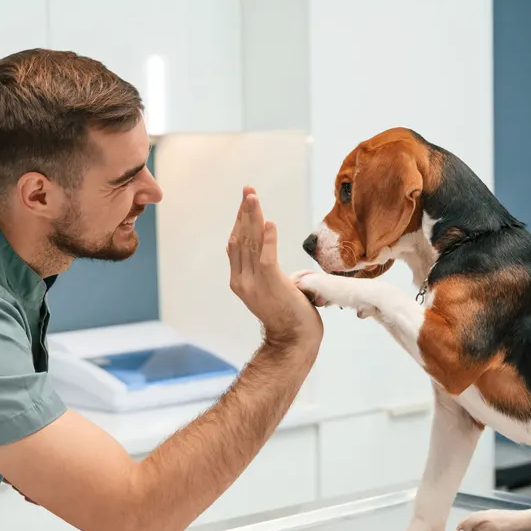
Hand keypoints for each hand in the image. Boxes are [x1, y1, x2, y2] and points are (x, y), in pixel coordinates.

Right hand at [227, 186, 323, 350]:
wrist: (294, 340)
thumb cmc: (288, 315)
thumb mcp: (270, 289)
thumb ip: (264, 270)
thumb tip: (265, 250)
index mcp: (239, 280)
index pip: (236, 244)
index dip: (240, 221)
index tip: (246, 202)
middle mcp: (241, 280)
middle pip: (240, 239)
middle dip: (244, 212)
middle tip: (247, 190)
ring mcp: (253, 283)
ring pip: (251, 243)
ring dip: (253, 218)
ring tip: (253, 197)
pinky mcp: (270, 285)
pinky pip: (266, 256)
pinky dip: (268, 238)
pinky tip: (270, 222)